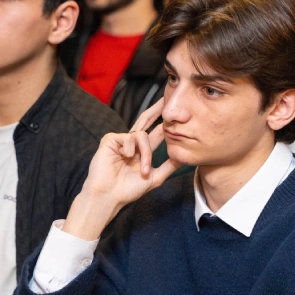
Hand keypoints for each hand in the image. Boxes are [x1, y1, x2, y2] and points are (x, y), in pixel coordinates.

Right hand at [62, 100, 178, 240]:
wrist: (109, 196)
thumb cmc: (128, 191)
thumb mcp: (155, 178)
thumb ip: (169, 166)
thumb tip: (184, 157)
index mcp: (142, 151)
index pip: (156, 132)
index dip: (165, 122)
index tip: (177, 111)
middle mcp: (132, 144)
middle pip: (146, 121)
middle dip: (157, 110)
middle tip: (167, 98)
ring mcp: (121, 141)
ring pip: (141, 135)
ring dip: (145, 154)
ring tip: (143, 170)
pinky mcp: (111, 140)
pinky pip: (128, 137)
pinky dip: (130, 149)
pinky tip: (125, 158)